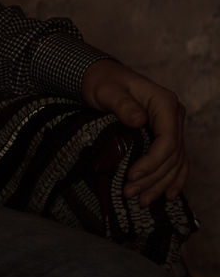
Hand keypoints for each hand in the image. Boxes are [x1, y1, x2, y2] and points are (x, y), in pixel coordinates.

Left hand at [81, 58, 187, 205]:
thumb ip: (122, 104)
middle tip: (130, 193)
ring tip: (141, 200)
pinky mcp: (166, 133)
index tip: (132, 176)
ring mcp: (172, 125)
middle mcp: (174, 114)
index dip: (152, 162)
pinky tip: (167, 195)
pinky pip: (176, 160)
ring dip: (160, 184)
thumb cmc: (103, 82)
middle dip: (152, 178)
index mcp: (164, 102)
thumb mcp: (107, 91)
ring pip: (175, 162)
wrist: (101, 76)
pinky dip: (173, 178)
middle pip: (172, 155)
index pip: (167, 140)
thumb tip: (139, 120)